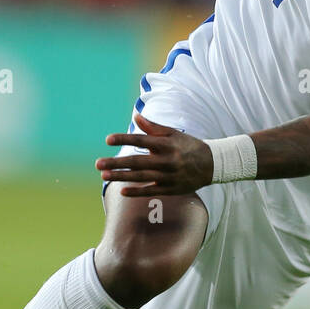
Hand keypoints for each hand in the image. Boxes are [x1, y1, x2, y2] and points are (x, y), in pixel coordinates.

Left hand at [97, 113, 214, 196]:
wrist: (212, 164)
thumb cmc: (188, 146)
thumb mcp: (173, 134)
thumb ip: (153, 127)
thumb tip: (136, 117)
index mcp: (166, 144)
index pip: (141, 140)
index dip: (124, 139)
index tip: (107, 139)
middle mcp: (167, 160)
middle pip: (137, 162)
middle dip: (116, 163)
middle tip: (98, 164)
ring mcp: (168, 176)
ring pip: (141, 177)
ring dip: (121, 177)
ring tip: (104, 176)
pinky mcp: (170, 189)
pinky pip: (151, 190)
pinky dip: (136, 191)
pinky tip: (122, 191)